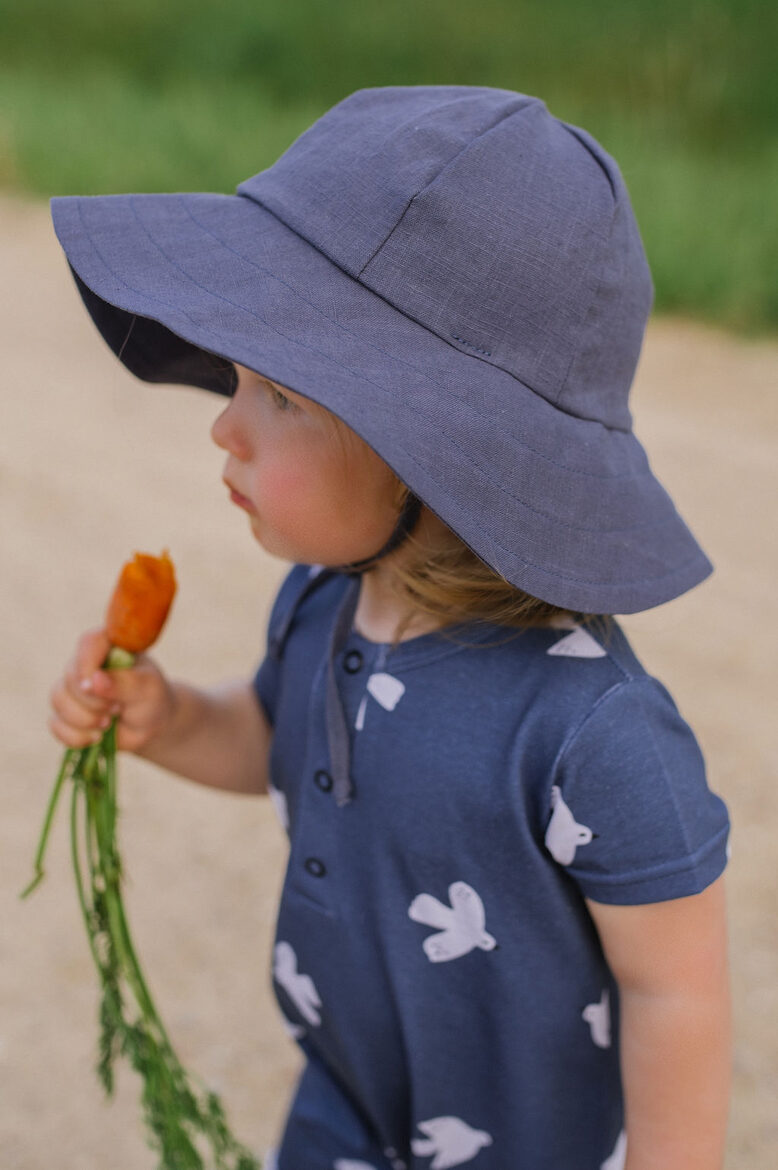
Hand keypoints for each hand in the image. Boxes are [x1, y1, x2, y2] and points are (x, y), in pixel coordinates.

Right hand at [48, 627, 177, 753]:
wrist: (149, 726)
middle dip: (93, 702)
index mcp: (108, 646)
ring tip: (108, 724)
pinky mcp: (66, 713)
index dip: (88, 665)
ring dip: (84, 720)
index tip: (96, 686)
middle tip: (117, 709)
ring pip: (58, 700)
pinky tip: (96, 737)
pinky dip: (75, 736)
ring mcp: (72, 688)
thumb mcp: (147, 688)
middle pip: (70, 677)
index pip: (89, 643)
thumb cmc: (151, 698)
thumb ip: (123, 682)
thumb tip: (94, 680)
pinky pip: (56, 724)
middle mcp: (85, 663)